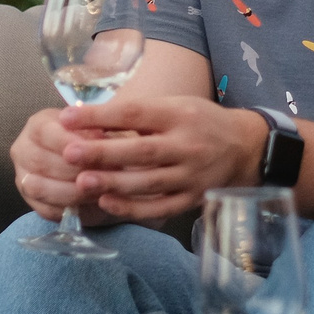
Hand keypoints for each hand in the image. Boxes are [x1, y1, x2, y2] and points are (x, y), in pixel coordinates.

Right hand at [8, 106, 93, 223]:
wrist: (95, 163)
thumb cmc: (95, 140)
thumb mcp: (97, 128)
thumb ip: (95, 131)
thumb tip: (99, 139)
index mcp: (37, 125)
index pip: (43, 132)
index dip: (68, 142)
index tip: (94, 147)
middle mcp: (23, 150)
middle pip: (41, 162)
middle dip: (74, 170)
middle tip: (103, 173)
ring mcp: (24, 178)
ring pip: (40, 188)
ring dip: (73, 191)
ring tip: (100, 189)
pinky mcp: (32, 203)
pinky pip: (47, 210)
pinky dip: (71, 208)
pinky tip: (92, 202)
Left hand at [56, 96, 264, 222]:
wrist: (245, 147)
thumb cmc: (200, 122)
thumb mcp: (175, 106)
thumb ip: (138, 115)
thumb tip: (89, 120)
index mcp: (179, 115)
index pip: (135, 113)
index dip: (101, 117)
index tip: (67, 118)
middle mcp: (187, 145)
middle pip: (141, 151)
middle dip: (103, 153)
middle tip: (69, 153)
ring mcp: (191, 175)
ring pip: (148, 182)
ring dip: (113, 184)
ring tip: (81, 183)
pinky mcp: (192, 198)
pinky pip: (160, 207)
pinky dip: (132, 208)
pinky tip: (107, 204)